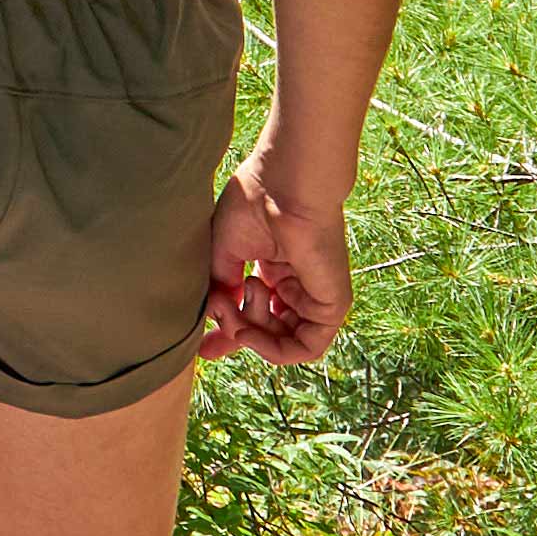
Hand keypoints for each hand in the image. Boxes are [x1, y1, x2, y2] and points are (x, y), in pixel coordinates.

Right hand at [197, 161, 351, 367]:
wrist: (282, 187)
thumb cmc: (253, 204)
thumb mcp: (224, 252)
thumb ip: (220, 286)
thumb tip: (214, 316)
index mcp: (276, 269)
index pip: (256, 314)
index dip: (228, 333)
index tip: (204, 348)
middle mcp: (297, 284)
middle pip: (269, 333)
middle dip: (235, 335)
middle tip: (216, 315)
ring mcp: (316, 296)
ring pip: (282, 342)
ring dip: (248, 335)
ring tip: (232, 305)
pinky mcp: (332, 306)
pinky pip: (305, 348)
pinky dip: (272, 348)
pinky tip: (247, 328)